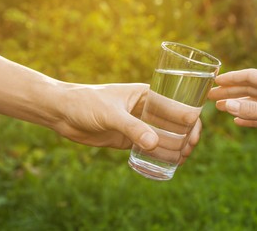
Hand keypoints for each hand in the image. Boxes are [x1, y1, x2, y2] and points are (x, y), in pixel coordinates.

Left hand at [53, 83, 200, 156]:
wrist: (63, 112)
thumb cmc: (86, 102)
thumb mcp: (111, 113)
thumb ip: (132, 127)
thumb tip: (154, 144)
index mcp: (146, 94)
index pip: (176, 104)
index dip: (189, 118)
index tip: (193, 134)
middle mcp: (146, 108)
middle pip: (173, 122)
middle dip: (185, 135)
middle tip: (188, 150)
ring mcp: (138, 124)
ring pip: (164, 135)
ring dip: (175, 146)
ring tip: (181, 159)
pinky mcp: (128, 138)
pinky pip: (149, 146)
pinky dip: (159, 154)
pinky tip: (167, 163)